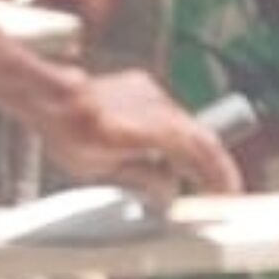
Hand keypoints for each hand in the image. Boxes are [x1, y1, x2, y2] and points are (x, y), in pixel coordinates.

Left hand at [41, 70, 245, 199]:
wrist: (49, 98)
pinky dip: (175, 135)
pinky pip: (169, 113)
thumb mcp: (105, 169)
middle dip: (214, 165)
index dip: (219, 173)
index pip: (200, 150)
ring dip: (193, 151)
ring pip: (186, 124)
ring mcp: (151, 91)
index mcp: (150, 129)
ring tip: (194, 180)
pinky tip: (166, 156)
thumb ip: (144, 179)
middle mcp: (156, 105)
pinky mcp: (142, 85)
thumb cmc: (69, 135)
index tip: (228, 193)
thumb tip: (170, 192)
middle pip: (201, 136)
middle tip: (221, 191)